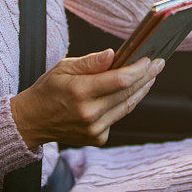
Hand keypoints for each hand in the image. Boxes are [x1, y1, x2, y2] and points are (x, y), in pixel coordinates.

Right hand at [9, 49, 163, 148]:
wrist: (32, 121)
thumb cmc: (48, 90)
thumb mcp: (63, 67)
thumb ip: (90, 62)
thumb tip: (113, 54)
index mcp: (80, 92)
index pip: (119, 80)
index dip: (138, 69)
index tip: (149, 59)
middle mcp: (89, 113)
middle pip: (128, 93)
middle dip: (147, 76)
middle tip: (159, 64)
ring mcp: (94, 129)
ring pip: (127, 106)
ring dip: (142, 90)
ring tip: (151, 75)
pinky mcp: (97, 138)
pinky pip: (118, 117)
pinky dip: (126, 103)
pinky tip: (132, 91)